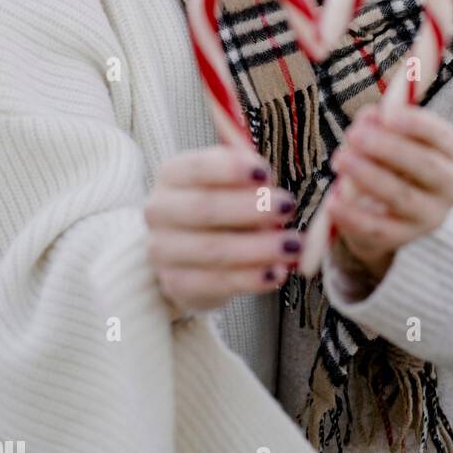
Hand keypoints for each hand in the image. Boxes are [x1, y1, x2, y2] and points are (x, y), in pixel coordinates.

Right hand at [144, 144, 300, 317]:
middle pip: (204, 208)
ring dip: (258, 247)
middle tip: (288, 207)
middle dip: (250, 208)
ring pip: (213, 249)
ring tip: (292, 246)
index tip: (265, 173)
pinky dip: (250, 279)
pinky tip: (276, 273)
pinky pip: (216, 282)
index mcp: (172, 174)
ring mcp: (162, 251)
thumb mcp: (232, 182)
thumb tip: (265, 179)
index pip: (197, 168)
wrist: (192, 253)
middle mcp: (159, 210)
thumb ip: (247, 176)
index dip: (230, 170)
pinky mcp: (176, 284)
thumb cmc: (221, 204)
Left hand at [325, 104, 452, 280]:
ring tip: (340, 158)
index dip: (416, 125)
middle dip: (388, 148)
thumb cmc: (396, 159)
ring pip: (401, 196)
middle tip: (354, 134)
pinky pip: (377, 229)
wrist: (396, 210)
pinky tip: (332, 202)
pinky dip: (353, 216)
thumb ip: (383, 121)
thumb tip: (369, 117)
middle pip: (425, 166)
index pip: (441, 137)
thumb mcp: (396, 135)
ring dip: (368, 176)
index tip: (387, 115)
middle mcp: (450, 187)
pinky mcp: (403, 238)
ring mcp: (430, 216)